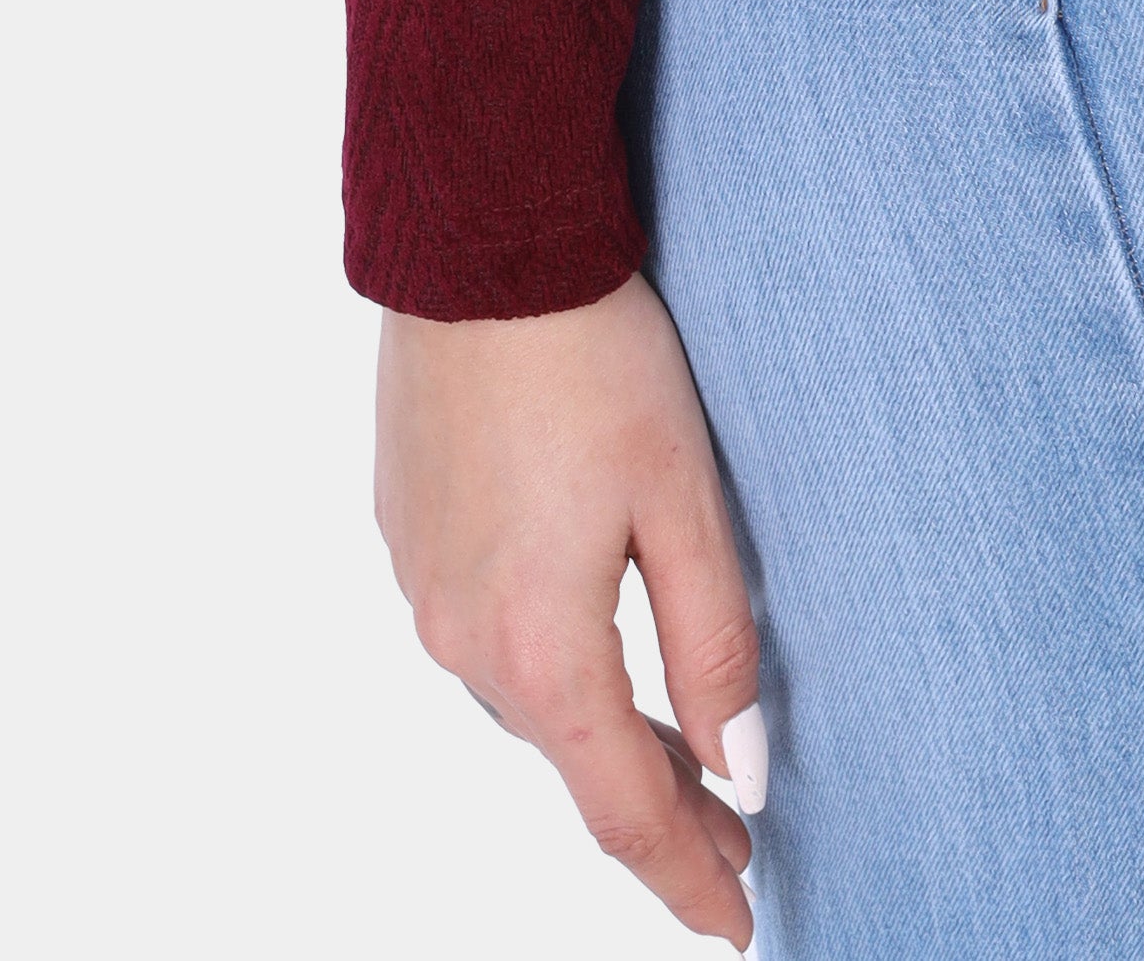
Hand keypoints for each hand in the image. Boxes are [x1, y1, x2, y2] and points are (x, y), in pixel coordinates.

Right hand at [375, 270, 766, 942]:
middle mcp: (463, 640)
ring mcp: (422, 589)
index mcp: (541, 647)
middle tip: (731, 838)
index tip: (734, 924)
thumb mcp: (682, 499)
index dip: (683, 875)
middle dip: (655, 806)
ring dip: (598, 734)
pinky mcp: (408, 537)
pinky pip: (485, 636)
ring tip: (676, 756)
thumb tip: (734, 770)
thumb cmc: (593, 358)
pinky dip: (546, 666)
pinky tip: (589, 644)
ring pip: (527, 699)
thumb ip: (713, 645)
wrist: (479, 250)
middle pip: (573, 758)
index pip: (623, 808)